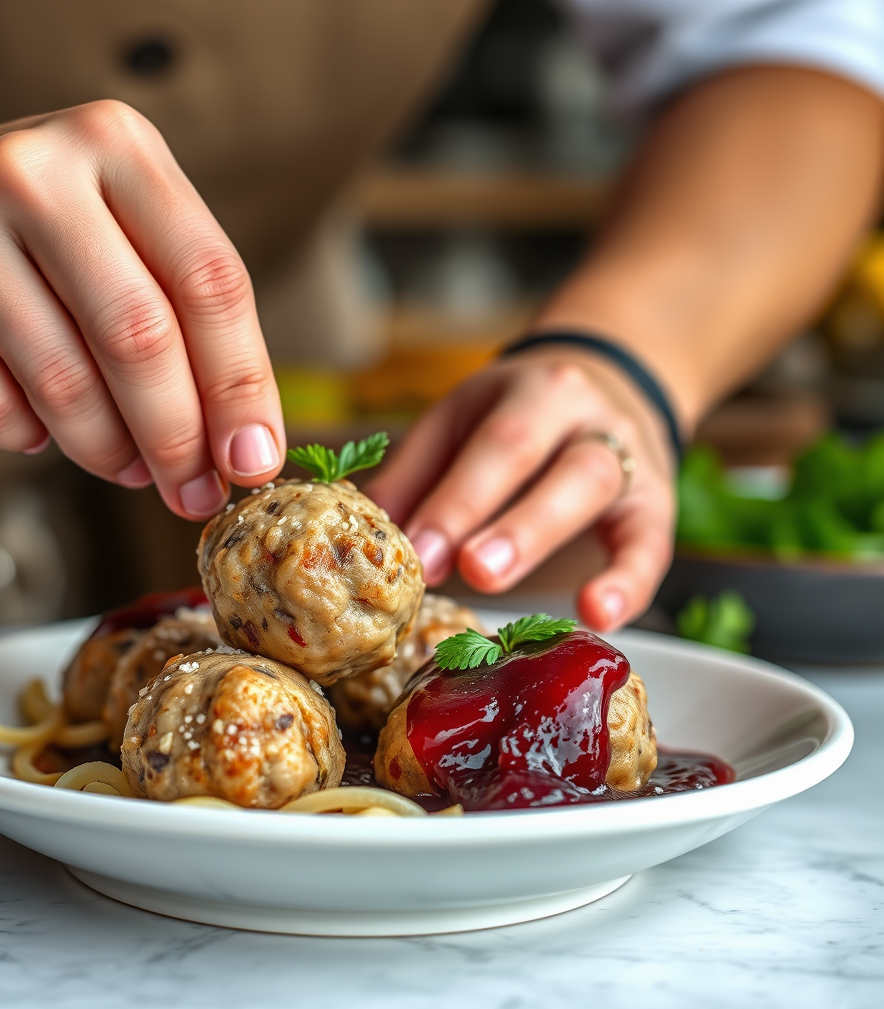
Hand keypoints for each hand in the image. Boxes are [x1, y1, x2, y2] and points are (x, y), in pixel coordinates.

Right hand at [0, 99, 283, 518]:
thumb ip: (198, 322)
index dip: (241, 385)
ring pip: (65, 384)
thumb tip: (244, 449)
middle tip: (196, 492)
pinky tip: (49, 429)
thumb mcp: (138, 234)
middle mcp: (35, 174)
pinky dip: (35, 440)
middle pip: (138, 337)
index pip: (210, 281)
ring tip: (132, 467)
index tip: (254, 458)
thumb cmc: (60, 228)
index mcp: (118, 147)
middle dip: (179, 438)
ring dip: (112, 452)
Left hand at [365, 348, 677, 630]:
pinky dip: (630, 582)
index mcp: (531, 392)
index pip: (495, 444)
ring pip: (592, 488)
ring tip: (501, 586)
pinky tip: (598, 615)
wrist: (612, 382)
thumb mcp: (464, 423)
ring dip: (544, 537)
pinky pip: (650, 545)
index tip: (417, 553)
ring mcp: (629, 457)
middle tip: (466, 570)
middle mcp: (585, 416)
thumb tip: (363, 525)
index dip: (456, 500)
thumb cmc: (519, 415)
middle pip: (548, 460)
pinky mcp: (655, 505)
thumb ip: (417, 474)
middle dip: (506, 520)